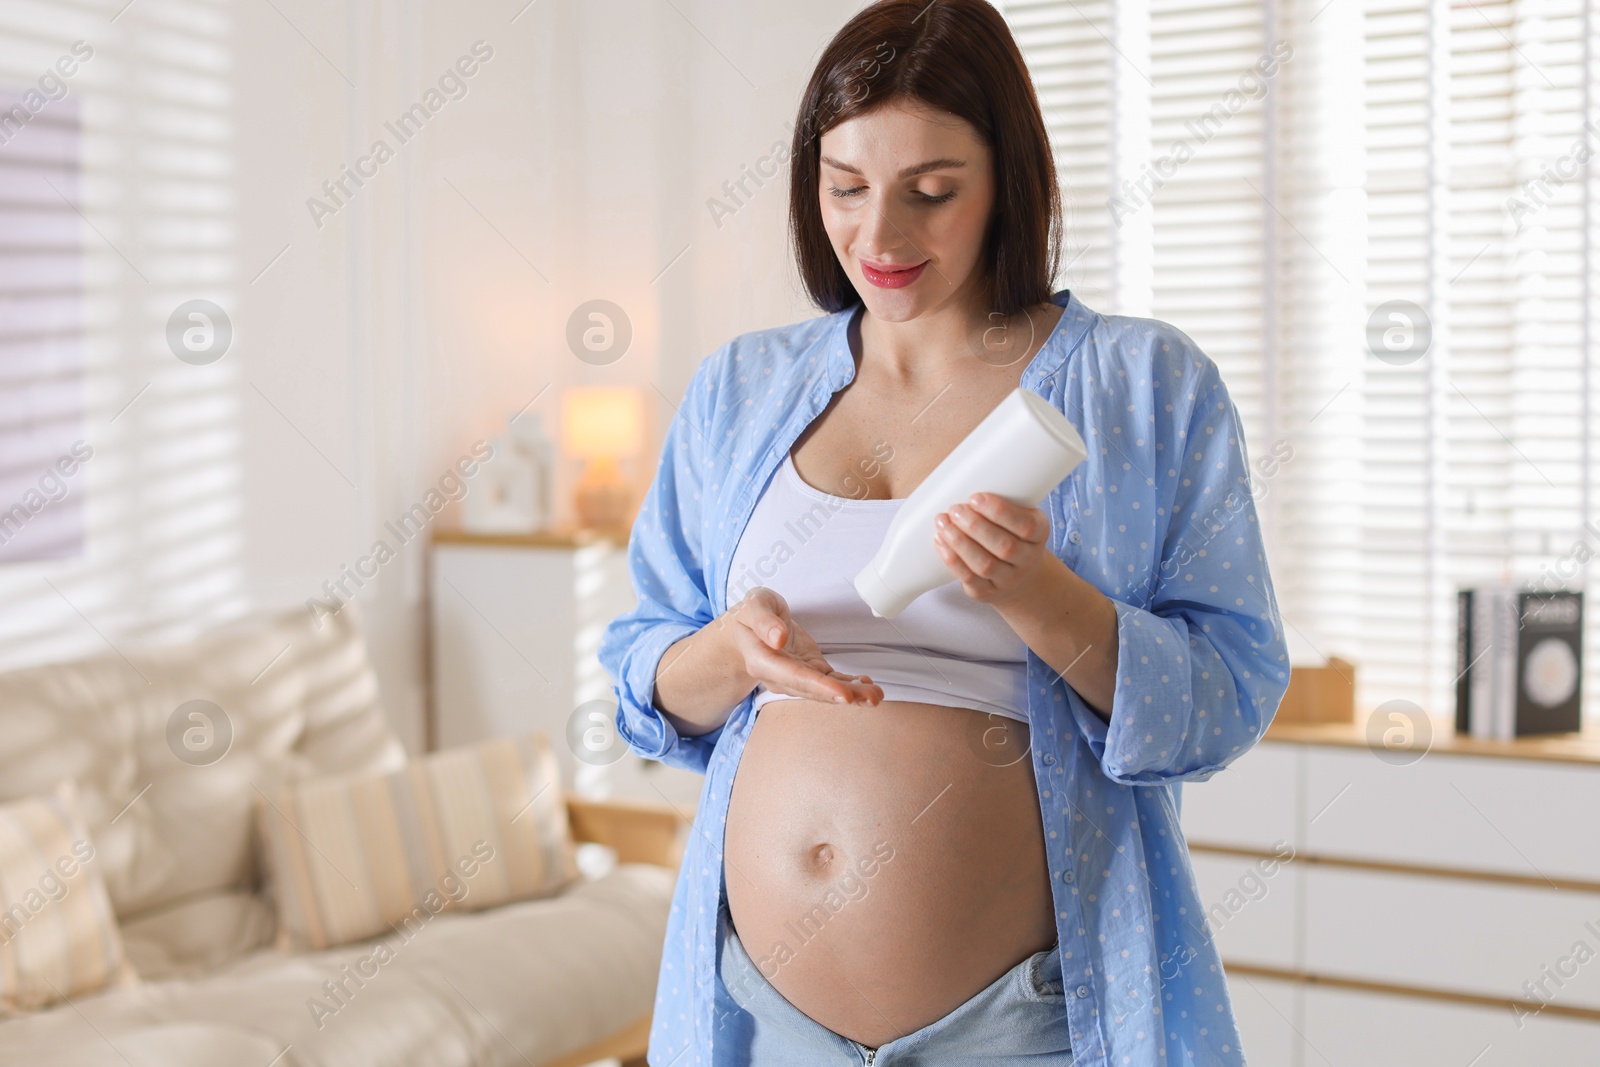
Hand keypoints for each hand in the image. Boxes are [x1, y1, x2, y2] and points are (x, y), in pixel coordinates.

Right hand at [725, 588, 882, 705]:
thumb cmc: (750, 614)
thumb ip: (764, 620)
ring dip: (853, 694)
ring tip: (876, 695)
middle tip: (871, 698)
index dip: (818, 686)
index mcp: (762, 661)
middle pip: (813, 689)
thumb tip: (778, 637)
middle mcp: (779, 677)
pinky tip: (867, 685)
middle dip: (843, 695)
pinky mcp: (809, 671)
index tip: (843, 693)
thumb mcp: (753, 605)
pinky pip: (830, 682)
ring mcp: (796, 677)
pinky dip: (850, 684)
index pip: (793, 676)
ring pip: (825, 689)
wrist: (747, 629)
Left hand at [933, 493, 1055, 606]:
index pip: (1026, 526)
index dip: (999, 512)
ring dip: (959, 542)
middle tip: (955, 509)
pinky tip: (940, 541)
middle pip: (1004, 546)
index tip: (975, 497)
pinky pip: (969, 578)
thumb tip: (962, 471)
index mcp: (1039, 534)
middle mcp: (1027, 559)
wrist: (1019, 575)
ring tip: (942, 522)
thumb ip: (1003, 497)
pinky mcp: (987, 592)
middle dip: (975, 526)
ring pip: (984, 565)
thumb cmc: (1012, 533)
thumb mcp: (1019, 514)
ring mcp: (1008, 579)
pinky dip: (952, 559)